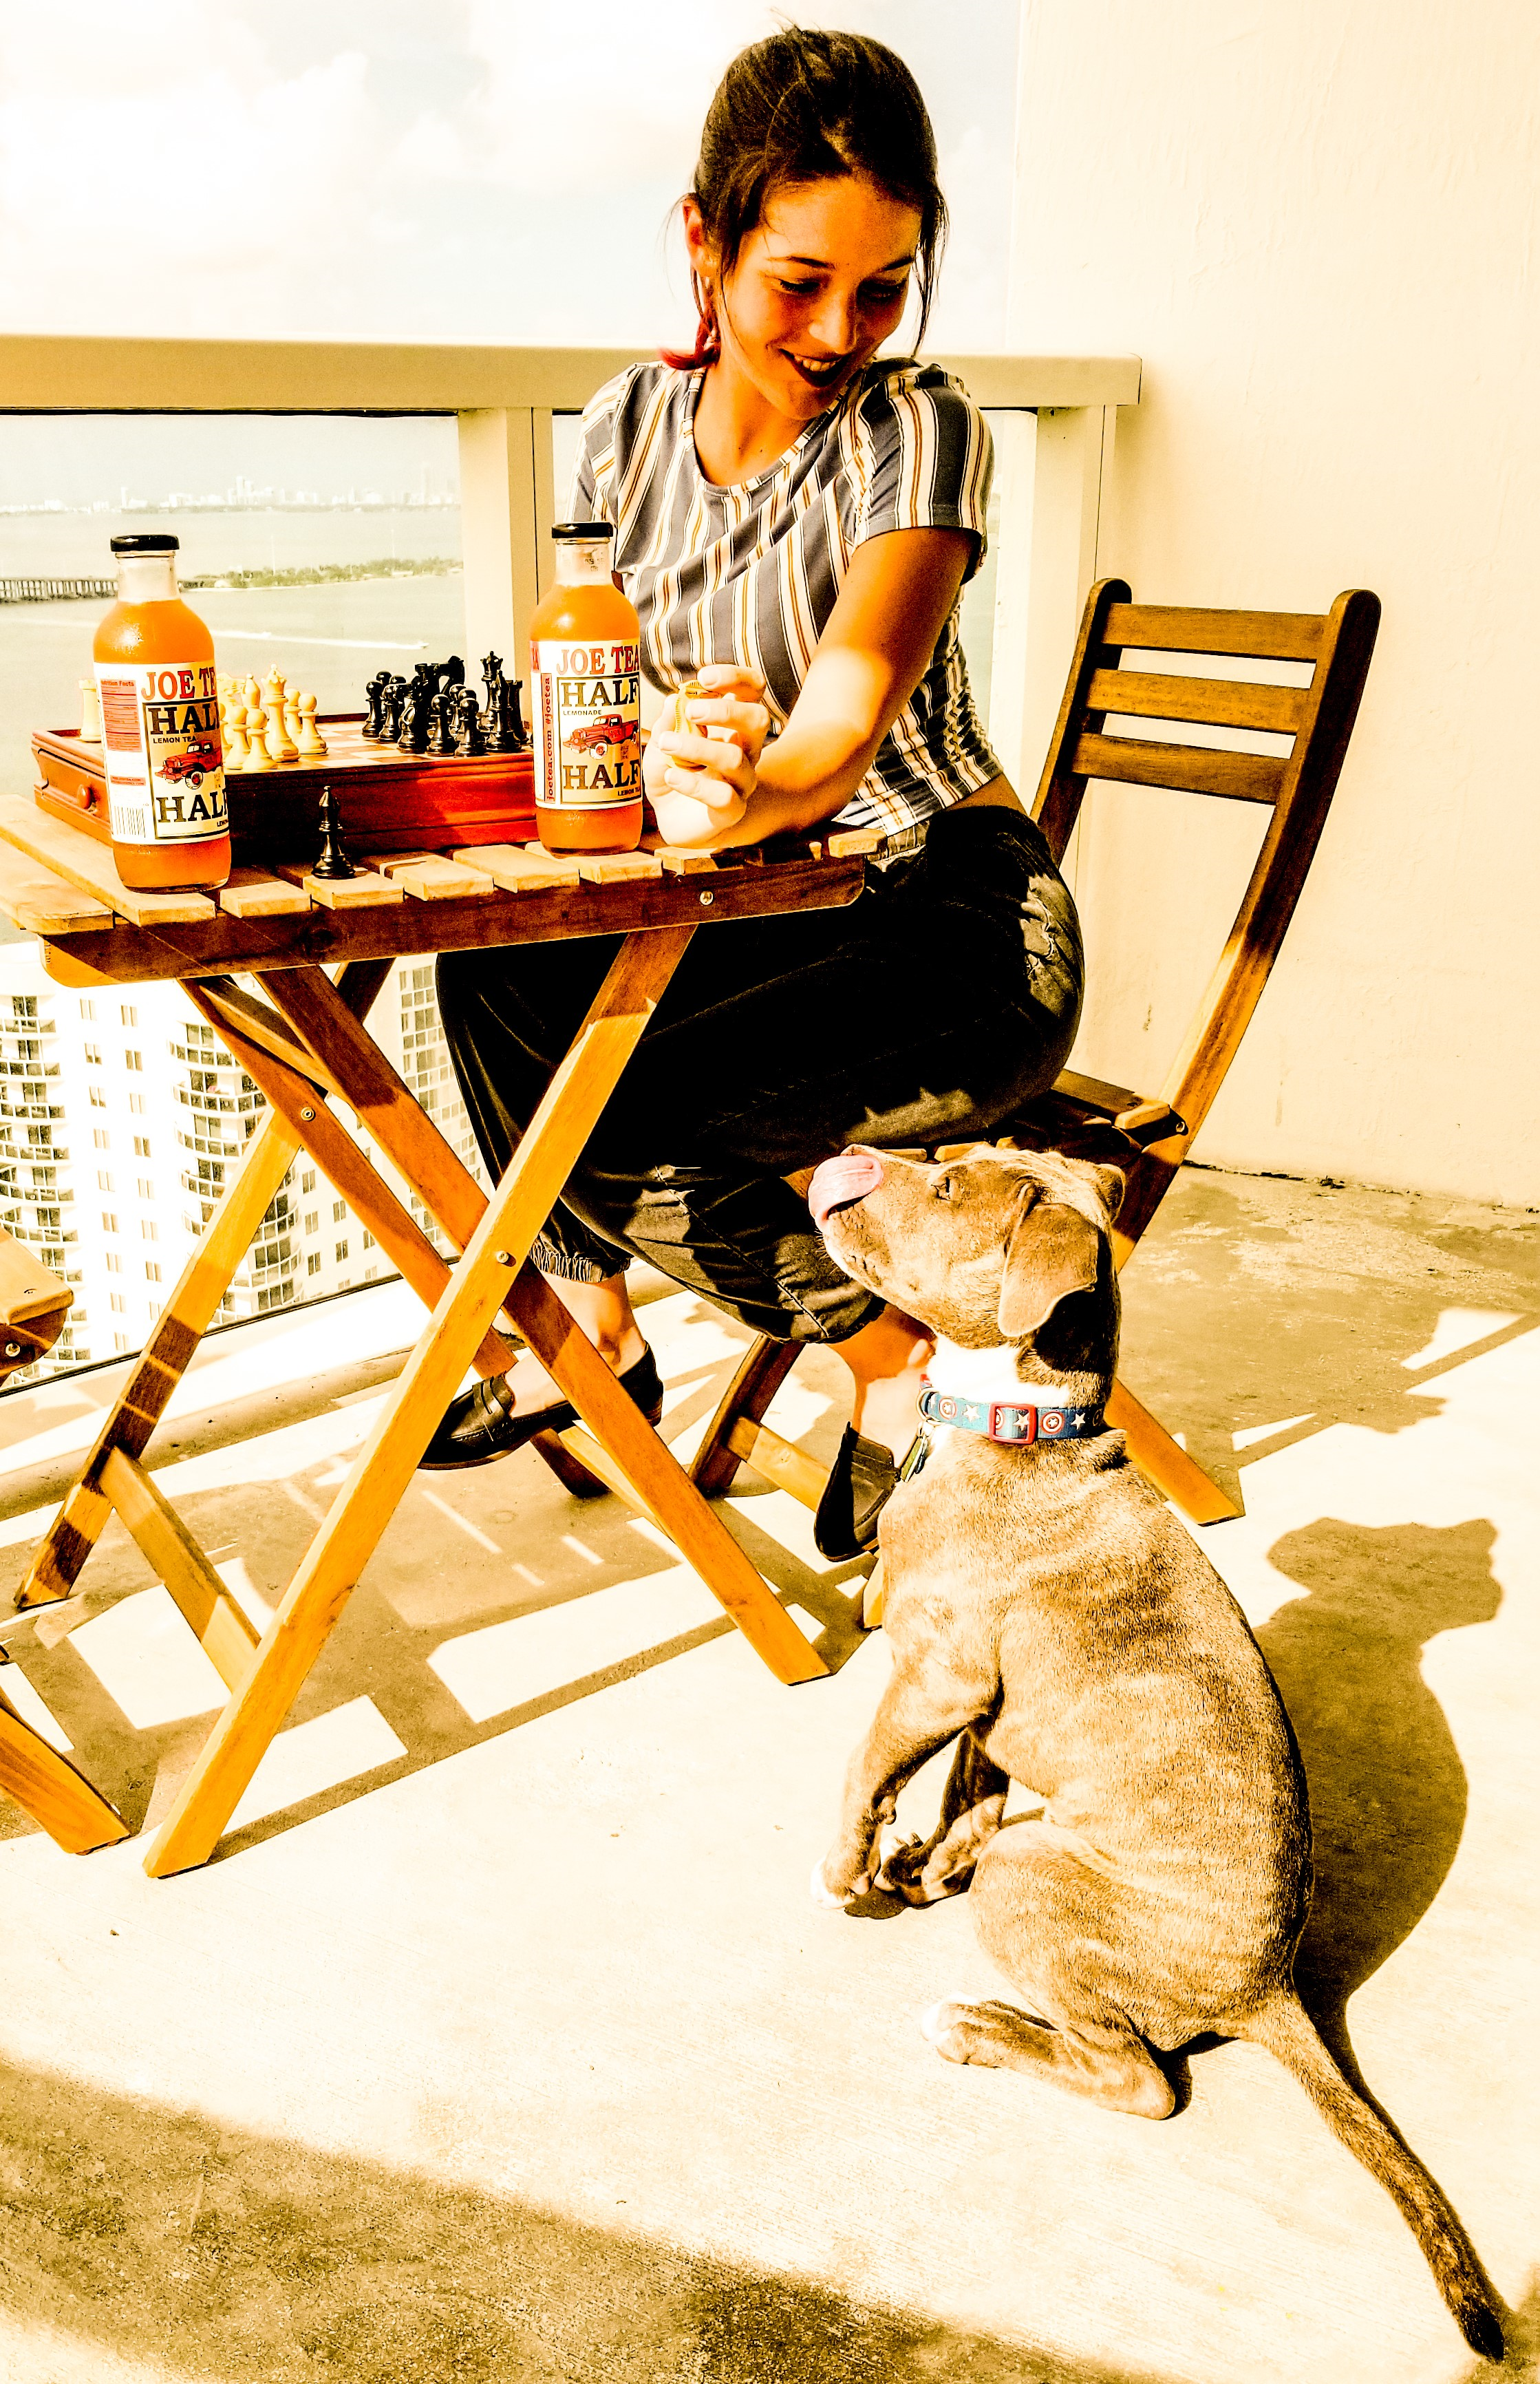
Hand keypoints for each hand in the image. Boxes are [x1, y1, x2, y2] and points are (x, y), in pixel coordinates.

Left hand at [644, 665, 769, 846]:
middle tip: (691, 711)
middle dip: (726, 710)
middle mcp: (746, 749)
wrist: (670, 818)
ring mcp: (742, 781)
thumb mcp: (663, 741)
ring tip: (666, 744)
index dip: (736, 677)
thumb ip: (669, 721)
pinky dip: (693, 784)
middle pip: (758, 719)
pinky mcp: (732, 810)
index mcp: (734, 725)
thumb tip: (674, 699)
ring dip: (697, 746)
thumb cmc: (672, 771)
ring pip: (735, 757)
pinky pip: (723, 796)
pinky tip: (671, 777)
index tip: (704, 678)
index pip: (752, 690)